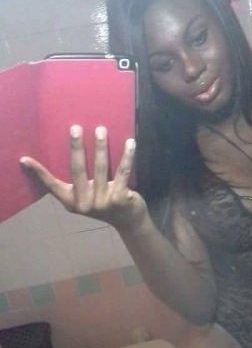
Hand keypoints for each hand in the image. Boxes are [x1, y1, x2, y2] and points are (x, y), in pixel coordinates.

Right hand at [20, 125, 147, 230]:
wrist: (128, 220)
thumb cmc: (104, 202)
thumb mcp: (85, 196)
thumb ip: (76, 183)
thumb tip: (67, 157)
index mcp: (72, 202)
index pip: (52, 185)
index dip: (39, 173)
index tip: (25, 159)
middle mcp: (84, 204)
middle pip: (78, 170)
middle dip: (76, 147)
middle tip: (75, 128)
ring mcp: (102, 202)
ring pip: (101, 168)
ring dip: (100, 147)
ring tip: (101, 129)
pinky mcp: (120, 198)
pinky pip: (122, 172)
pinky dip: (127, 156)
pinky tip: (130, 142)